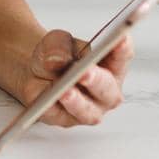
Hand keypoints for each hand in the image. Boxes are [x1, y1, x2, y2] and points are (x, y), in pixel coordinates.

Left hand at [18, 28, 132, 126]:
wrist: (35, 69)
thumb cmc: (57, 54)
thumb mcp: (56, 41)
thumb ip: (59, 47)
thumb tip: (57, 60)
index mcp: (112, 66)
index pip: (122, 57)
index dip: (123, 48)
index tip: (121, 38)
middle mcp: (106, 92)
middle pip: (107, 89)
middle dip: (97, 80)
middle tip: (87, 72)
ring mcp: (88, 110)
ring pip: (87, 111)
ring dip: (76, 101)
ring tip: (65, 91)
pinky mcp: (64, 120)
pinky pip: (58, 116)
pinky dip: (51, 108)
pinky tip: (45, 101)